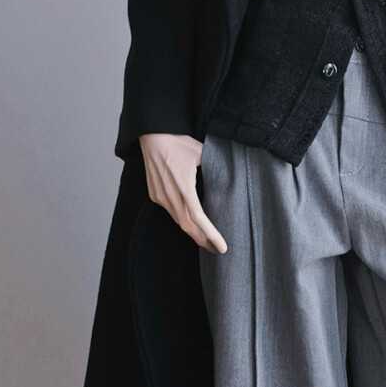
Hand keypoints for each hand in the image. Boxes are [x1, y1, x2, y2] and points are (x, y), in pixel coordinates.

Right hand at [138, 133, 227, 253]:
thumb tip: (233, 173)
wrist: (152, 137)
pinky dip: (182, 220)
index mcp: (184, 186)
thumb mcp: (202, 152)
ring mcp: (160, 196)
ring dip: (192, 232)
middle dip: (203, 240)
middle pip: (188, 226)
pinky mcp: (155, 195)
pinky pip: (170, 212)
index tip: (222, 247)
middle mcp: (171, 195)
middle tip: (217, 249)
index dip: (211, 235)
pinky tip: (191, 222)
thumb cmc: (178, 142)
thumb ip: (217, 166)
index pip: (199, 218)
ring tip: (206, 239)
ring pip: (178, 220)